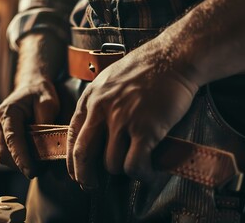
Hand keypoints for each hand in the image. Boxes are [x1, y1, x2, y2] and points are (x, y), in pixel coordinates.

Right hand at [0, 78, 58, 177]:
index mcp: (8, 112)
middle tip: (41, 170)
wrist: (32, 85)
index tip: (31, 171)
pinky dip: (19, 158)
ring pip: (4, 156)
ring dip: (19, 163)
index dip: (21, 158)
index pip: (12, 140)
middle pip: (4, 153)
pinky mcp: (2, 136)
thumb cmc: (41, 92)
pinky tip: (33, 157)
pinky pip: (7, 153)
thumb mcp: (48, 101)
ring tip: (39, 164)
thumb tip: (46, 142)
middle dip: (20, 165)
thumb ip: (46, 120)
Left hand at [66, 0, 244, 189]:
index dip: (72, 161)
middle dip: (85, 176)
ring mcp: (122, 120)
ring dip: (121, 172)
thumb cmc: (145, 68)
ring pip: (111, 163)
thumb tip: (94, 129)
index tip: (77, 173)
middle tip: (92, 186)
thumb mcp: (109, 80)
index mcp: (90, 99)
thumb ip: (98, 103)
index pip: (72, 137)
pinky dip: (140, 174)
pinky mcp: (145, 129)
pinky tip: (147, 172)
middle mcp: (102, 111)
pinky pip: (135, 165)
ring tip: (133, 169)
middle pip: (83, 155)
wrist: (173, 58)